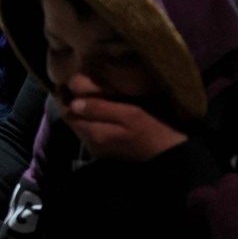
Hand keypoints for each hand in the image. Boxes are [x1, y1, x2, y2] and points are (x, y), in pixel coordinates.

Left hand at [60, 94, 186, 161]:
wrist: (169, 155)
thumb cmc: (152, 130)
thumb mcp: (130, 114)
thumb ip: (100, 108)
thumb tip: (74, 102)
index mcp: (94, 133)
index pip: (68, 113)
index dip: (70, 97)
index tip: (77, 83)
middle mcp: (90, 143)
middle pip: (73, 119)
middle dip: (76, 104)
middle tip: (88, 87)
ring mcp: (96, 149)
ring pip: (81, 125)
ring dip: (85, 112)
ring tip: (98, 98)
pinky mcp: (104, 151)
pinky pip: (91, 132)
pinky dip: (93, 121)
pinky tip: (106, 113)